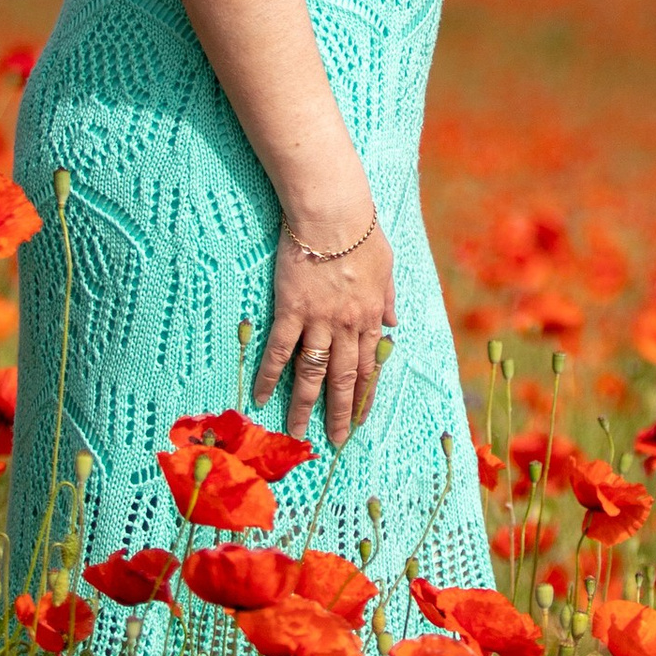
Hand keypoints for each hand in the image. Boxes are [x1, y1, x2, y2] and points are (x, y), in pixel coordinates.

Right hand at [257, 210, 395, 450]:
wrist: (333, 215)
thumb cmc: (361, 232)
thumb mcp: (387, 266)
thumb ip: (388, 298)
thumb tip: (393, 324)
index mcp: (369, 316)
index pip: (368, 365)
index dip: (365, 394)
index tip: (361, 417)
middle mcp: (346, 326)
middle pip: (344, 379)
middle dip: (340, 413)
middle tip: (335, 440)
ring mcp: (318, 321)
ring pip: (313, 373)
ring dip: (305, 406)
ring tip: (297, 432)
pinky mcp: (291, 311)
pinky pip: (280, 350)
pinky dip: (271, 375)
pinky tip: (262, 396)